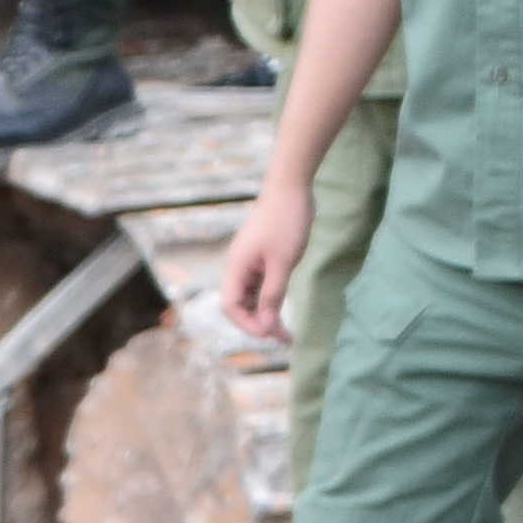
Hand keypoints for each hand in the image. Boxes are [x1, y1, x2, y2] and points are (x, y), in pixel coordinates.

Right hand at [221, 177, 311, 346]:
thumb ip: (273, 294)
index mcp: (237, 268)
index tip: (269, 335)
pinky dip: (271, 296)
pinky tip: (283, 303)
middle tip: (284, 337)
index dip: (247, 324)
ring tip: (286, 328)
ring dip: (266, 312)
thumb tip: (267, 325)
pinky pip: (261, 283)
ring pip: (252, 295)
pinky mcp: (261, 254)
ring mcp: (250, 260)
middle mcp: (239, 266)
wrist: (290, 185)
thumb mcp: (283, 262)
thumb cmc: (286, 221)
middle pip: (240, 304)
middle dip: (259, 322)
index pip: (232, 306)